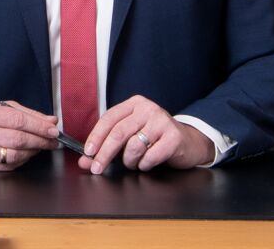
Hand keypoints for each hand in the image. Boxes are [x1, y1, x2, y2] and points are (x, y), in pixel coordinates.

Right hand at [0, 100, 58, 170]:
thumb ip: (26, 113)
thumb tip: (50, 120)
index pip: (18, 121)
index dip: (39, 126)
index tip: (53, 130)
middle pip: (18, 140)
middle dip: (40, 141)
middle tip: (53, 140)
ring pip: (14, 156)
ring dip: (33, 152)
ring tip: (41, 146)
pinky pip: (7, 166)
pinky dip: (22, 160)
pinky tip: (27, 154)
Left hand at [78, 95, 212, 174]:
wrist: (188, 142)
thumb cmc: (155, 139)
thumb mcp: (131, 138)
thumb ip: (107, 147)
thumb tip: (85, 161)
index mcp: (134, 104)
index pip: (109, 118)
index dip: (96, 136)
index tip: (87, 152)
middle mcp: (148, 108)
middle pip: (118, 132)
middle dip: (104, 154)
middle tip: (97, 169)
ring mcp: (162, 121)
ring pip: (133, 146)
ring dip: (129, 161)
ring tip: (133, 162)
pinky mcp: (173, 137)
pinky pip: (150, 156)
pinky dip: (144, 164)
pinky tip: (147, 162)